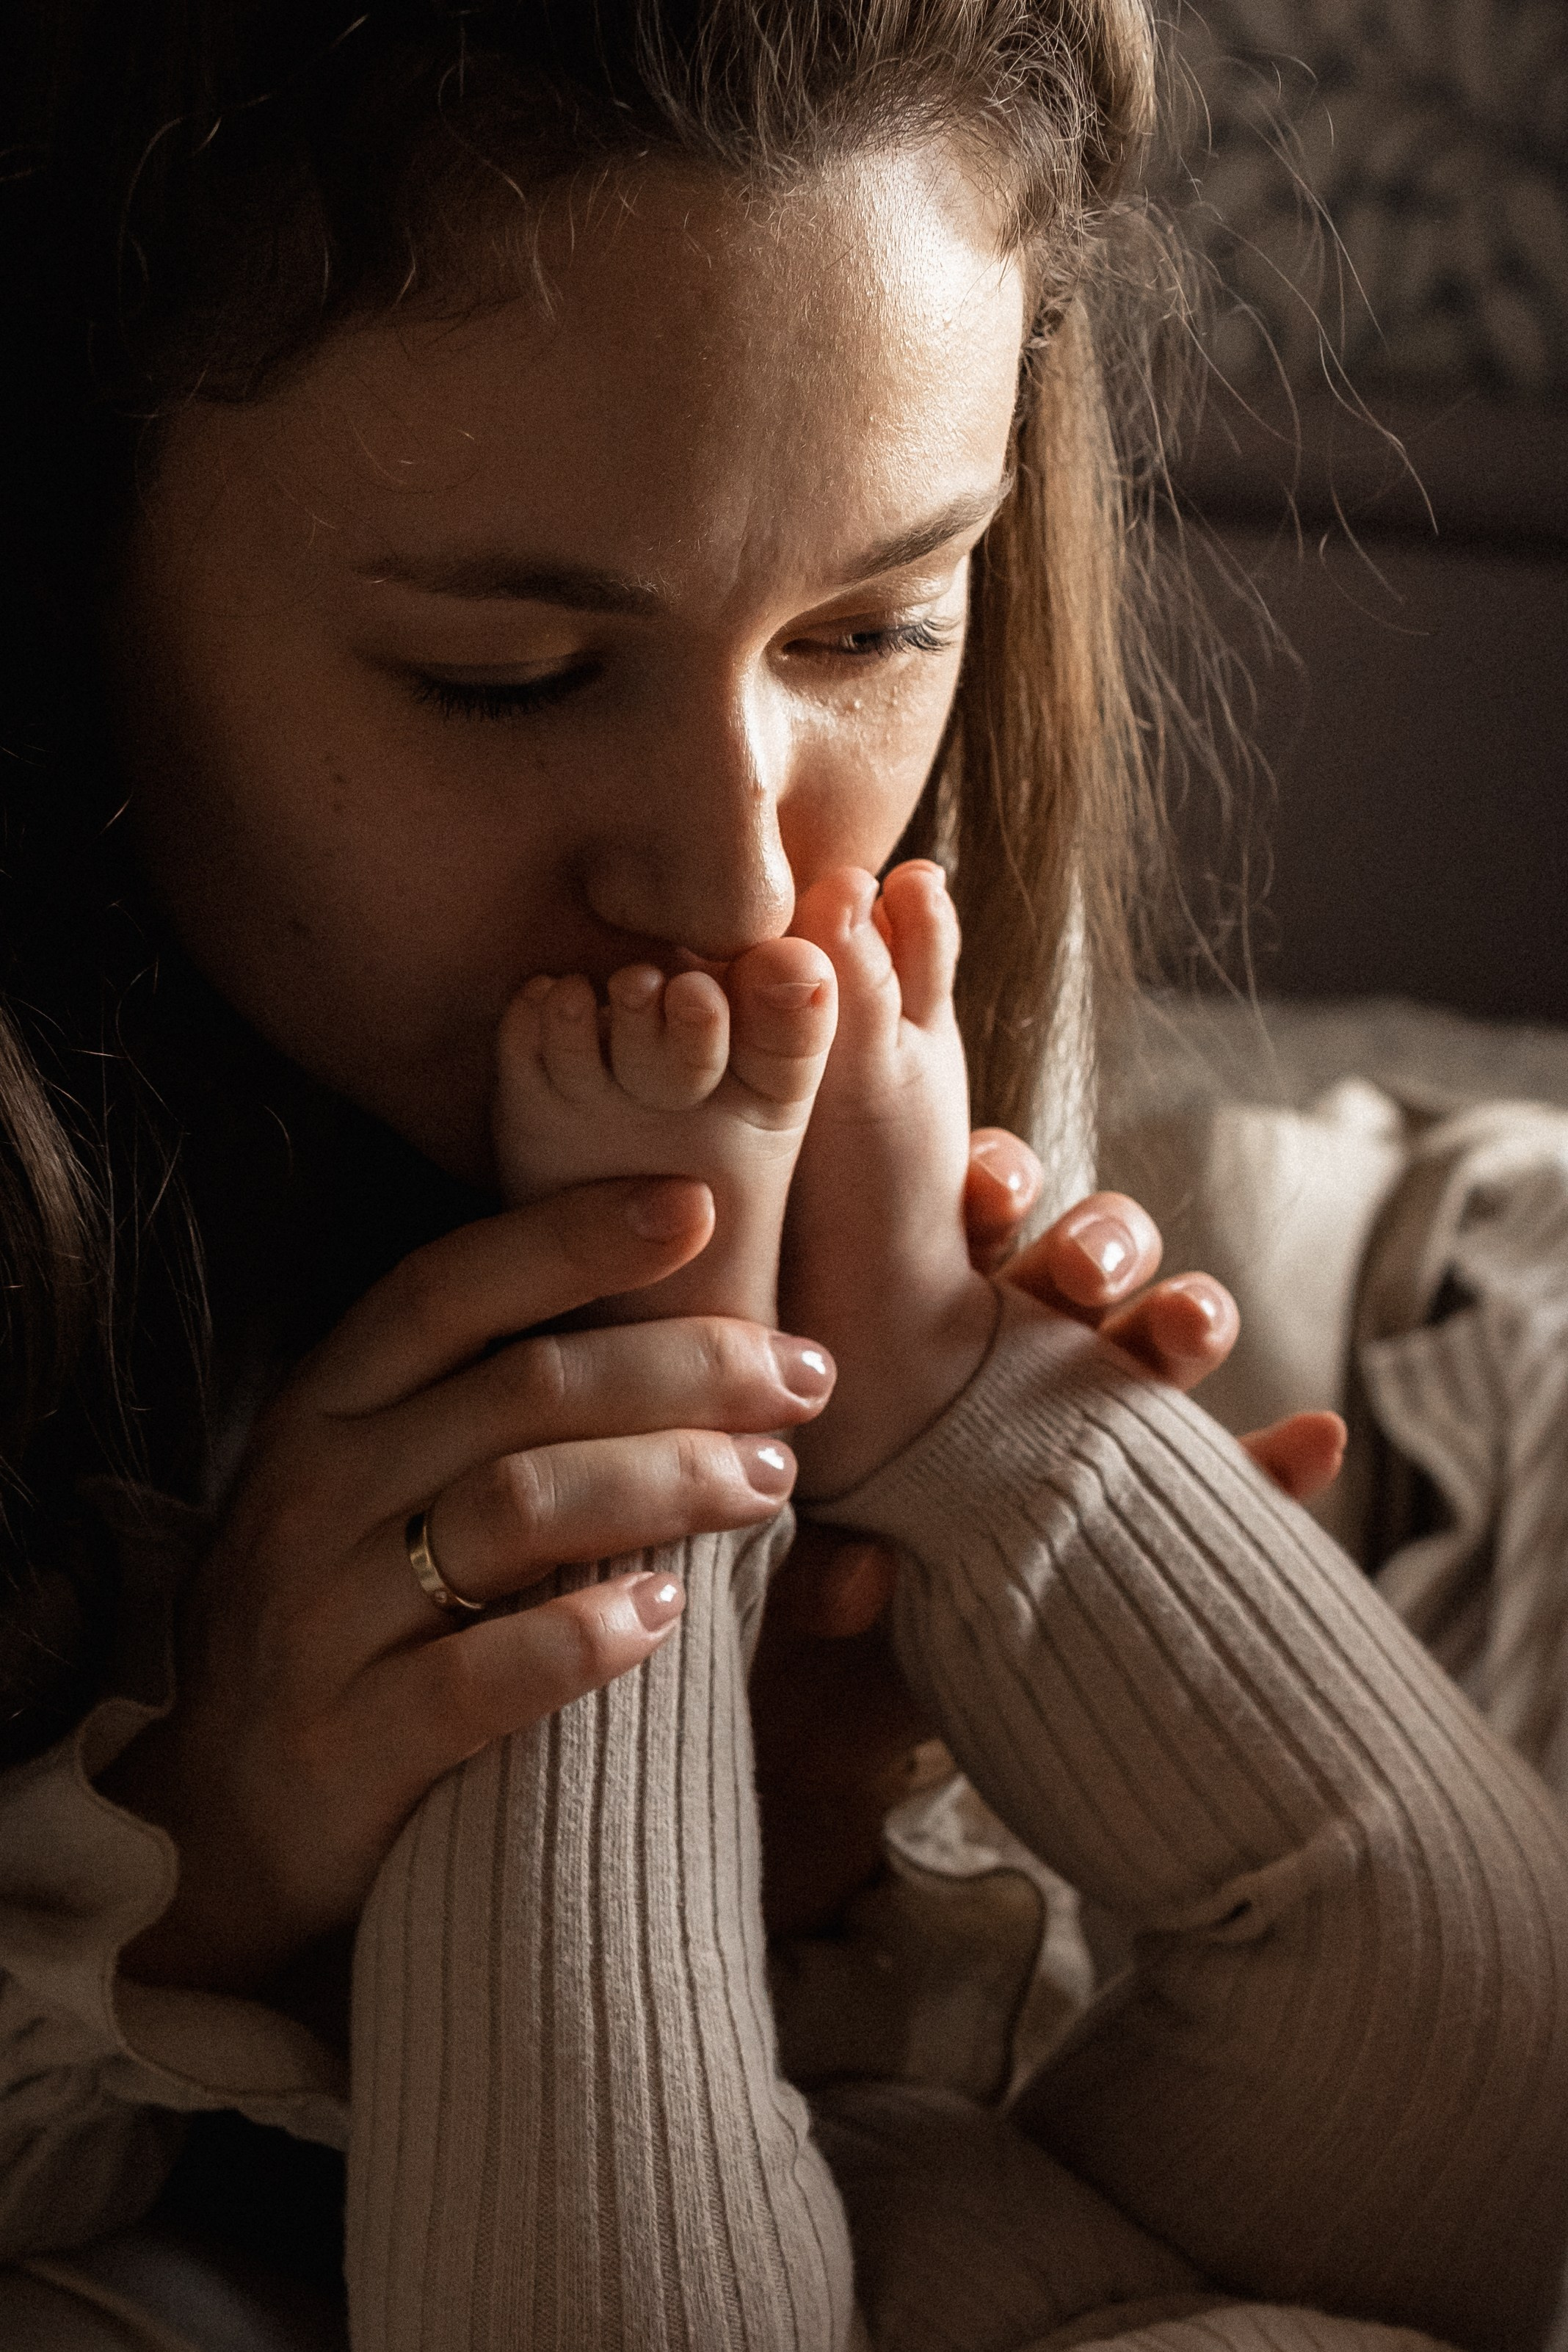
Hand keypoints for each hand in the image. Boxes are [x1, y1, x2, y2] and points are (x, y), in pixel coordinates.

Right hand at [99, 1177, 835, 1993]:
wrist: (218, 1820)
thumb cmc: (355, 1622)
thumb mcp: (396, 1496)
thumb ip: (517, 1423)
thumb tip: (719, 1371)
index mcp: (329, 1407)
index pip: (450, 1286)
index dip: (571, 1236)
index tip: (702, 1208)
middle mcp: (315, 1490)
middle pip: (519, 1389)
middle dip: (681, 1368)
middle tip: (804, 1381)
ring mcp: (321, 1615)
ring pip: (513, 1508)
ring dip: (663, 1480)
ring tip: (771, 1483)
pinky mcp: (347, 1741)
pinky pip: (476, 1676)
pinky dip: (582, 1635)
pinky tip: (666, 1615)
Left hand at [752, 1133, 1345, 1936]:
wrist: (861, 1697)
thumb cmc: (835, 1577)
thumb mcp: (816, 1555)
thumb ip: (830, 1561)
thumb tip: (857, 1586)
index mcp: (942, 1314)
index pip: (985, 1212)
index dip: (1001, 1184)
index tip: (996, 1200)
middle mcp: (1030, 1349)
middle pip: (1092, 1254)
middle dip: (1104, 1243)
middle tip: (1088, 1275)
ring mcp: (1105, 1423)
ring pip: (1169, 1333)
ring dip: (1191, 1314)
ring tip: (1188, 1330)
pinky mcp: (1159, 1511)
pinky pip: (1242, 1477)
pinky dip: (1283, 1459)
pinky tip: (1316, 1439)